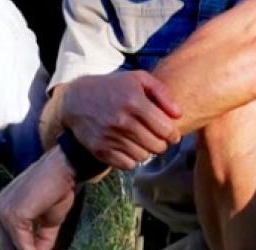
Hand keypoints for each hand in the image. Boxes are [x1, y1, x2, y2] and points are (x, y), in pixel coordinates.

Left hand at [0, 147, 78, 249]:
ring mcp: (3, 211)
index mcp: (5, 208)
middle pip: (6, 247)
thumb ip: (40, 242)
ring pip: (13, 247)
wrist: (66, 170)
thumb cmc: (58, 190)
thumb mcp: (48, 223)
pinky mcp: (12, 214)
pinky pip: (22, 243)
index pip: (8, 240)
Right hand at [62, 70, 181, 170]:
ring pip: (144, 157)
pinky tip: (129, 148)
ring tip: (141, 141)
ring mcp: (110, 137)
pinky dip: (132, 159)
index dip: (173, 135)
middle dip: (161, 144)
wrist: (77, 99)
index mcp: (134, 102)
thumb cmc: (114, 88)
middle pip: (157, 146)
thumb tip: (179, 115)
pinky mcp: (101, 150)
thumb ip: (162, 93)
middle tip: (157, 138)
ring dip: (146, 151)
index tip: (171, 134)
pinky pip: (128, 165)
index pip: (166, 130)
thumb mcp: (138, 79)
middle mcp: (122, 121)